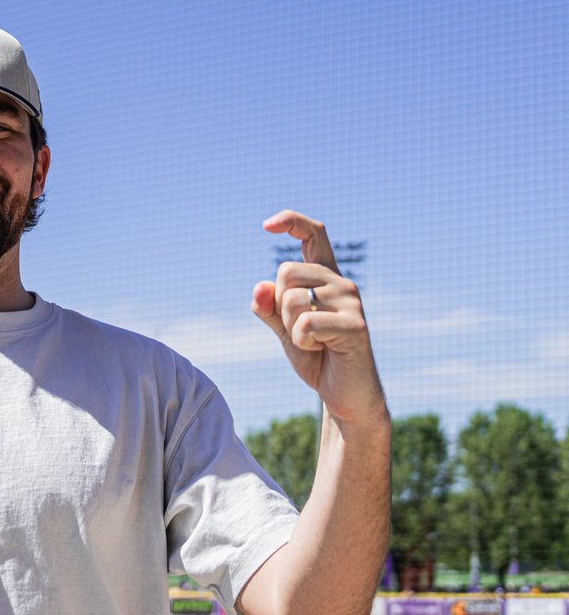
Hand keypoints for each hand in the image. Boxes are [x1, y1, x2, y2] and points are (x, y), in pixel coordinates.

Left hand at [251, 210, 385, 423]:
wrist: (344, 392)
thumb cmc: (316, 356)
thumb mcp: (284, 329)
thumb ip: (268, 308)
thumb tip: (259, 287)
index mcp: (325, 277)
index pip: (314, 234)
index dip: (291, 221)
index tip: (266, 226)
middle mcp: (341, 282)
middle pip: (286, 271)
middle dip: (279, 305)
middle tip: (300, 330)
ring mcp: (351, 301)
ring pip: (292, 299)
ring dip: (291, 328)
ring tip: (314, 341)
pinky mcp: (355, 325)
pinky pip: (306, 324)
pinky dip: (302, 342)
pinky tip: (320, 350)